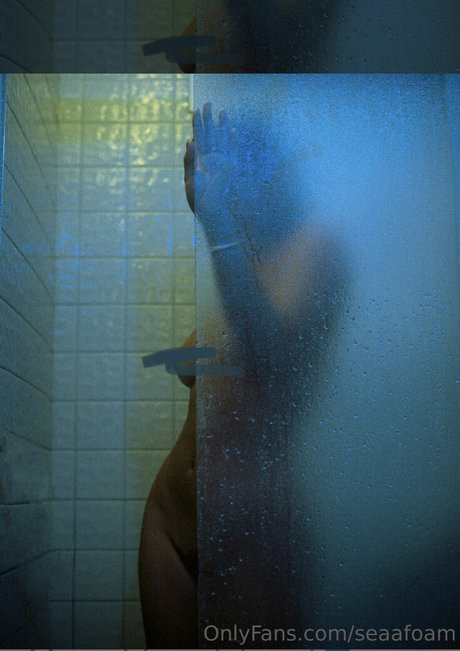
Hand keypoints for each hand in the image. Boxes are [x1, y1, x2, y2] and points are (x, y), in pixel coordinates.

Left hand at [184, 102, 236, 219]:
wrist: (209, 212)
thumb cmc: (198, 199)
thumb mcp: (189, 178)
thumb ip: (189, 159)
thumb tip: (189, 140)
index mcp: (200, 161)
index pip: (199, 138)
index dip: (198, 125)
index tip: (196, 111)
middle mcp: (211, 160)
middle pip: (210, 135)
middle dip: (209, 119)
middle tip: (208, 103)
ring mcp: (221, 163)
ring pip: (221, 140)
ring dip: (221, 125)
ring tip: (222, 111)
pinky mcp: (229, 169)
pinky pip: (232, 153)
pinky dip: (233, 142)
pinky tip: (232, 131)